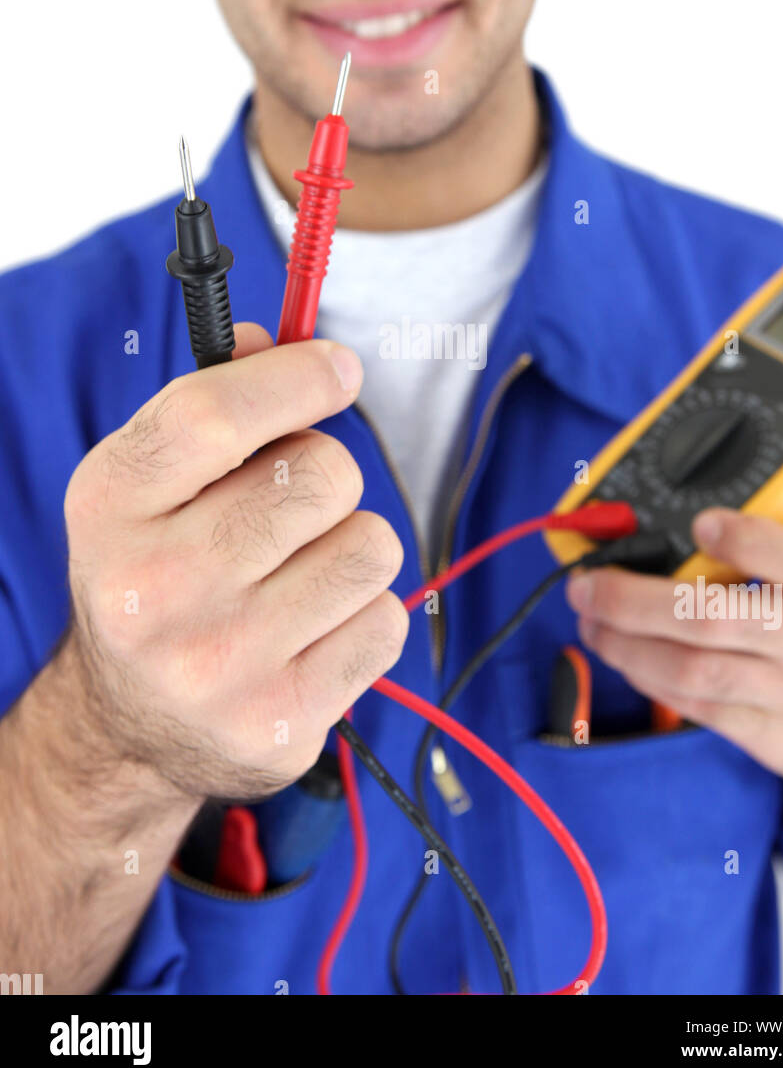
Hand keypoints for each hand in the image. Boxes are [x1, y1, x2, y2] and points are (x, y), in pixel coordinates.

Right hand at [64, 324, 406, 800]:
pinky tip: (311, 630)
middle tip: (293, 505)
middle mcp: (152, 589)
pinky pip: (387, 622)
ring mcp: (216, 664)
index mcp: (110, 507)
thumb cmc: (156, 571)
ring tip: (300, 571)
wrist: (128, 722)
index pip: (215, 414)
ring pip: (371, 546)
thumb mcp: (149, 482)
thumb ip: (213, 401)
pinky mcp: (278, 721)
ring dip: (351, 545)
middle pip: (321, 475)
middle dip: (327, 474)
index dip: (297, 378)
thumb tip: (289, 345)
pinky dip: (363, 615)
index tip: (338, 369)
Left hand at [566, 480, 782, 785]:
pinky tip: (621, 653)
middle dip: (633, 601)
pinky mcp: (770, 734)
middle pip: (712, 620)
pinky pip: (696, 708)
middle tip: (586, 582)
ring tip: (588, 619)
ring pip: (693, 670)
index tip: (701, 523)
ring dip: (625, 644)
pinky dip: (647, 678)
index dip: (746, 541)